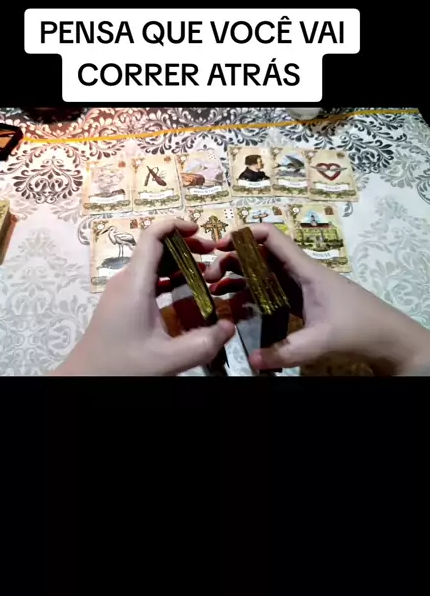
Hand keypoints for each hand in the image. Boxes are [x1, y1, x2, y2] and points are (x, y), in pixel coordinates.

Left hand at [53, 219, 234, 376]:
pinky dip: (169, 278)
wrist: (84, 380)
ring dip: (179, 263)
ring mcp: (122, 291)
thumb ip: (202, 343)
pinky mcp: (122, 303)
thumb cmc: (120, 367)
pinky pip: (148, 280)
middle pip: (156, 247)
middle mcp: (126, 280)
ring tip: (207, 273)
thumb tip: (230, 327)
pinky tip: (188, 292)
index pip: (152, 235)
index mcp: (135, 283)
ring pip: (152, 264)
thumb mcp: (167, 359)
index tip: (201, 230)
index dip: (176, 225)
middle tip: (213, 256)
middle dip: (186, 245)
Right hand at [205, 224, 429, 373]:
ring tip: (216, 288)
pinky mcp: (303, 302)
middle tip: (209, 276)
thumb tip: (252, 360)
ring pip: (264, 272)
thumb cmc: (358, 328)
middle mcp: (301, 273)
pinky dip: (252, 292)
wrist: (387, 337)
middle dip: (233, 259)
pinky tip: (238, 305)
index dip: (243, 234)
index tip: (218, 246)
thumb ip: (286, 351)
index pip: (271, 237)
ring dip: (240, 276)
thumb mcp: (320, 341)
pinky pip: (271, 290)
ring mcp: (302, 287)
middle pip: (261, 255)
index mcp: (306, 270)